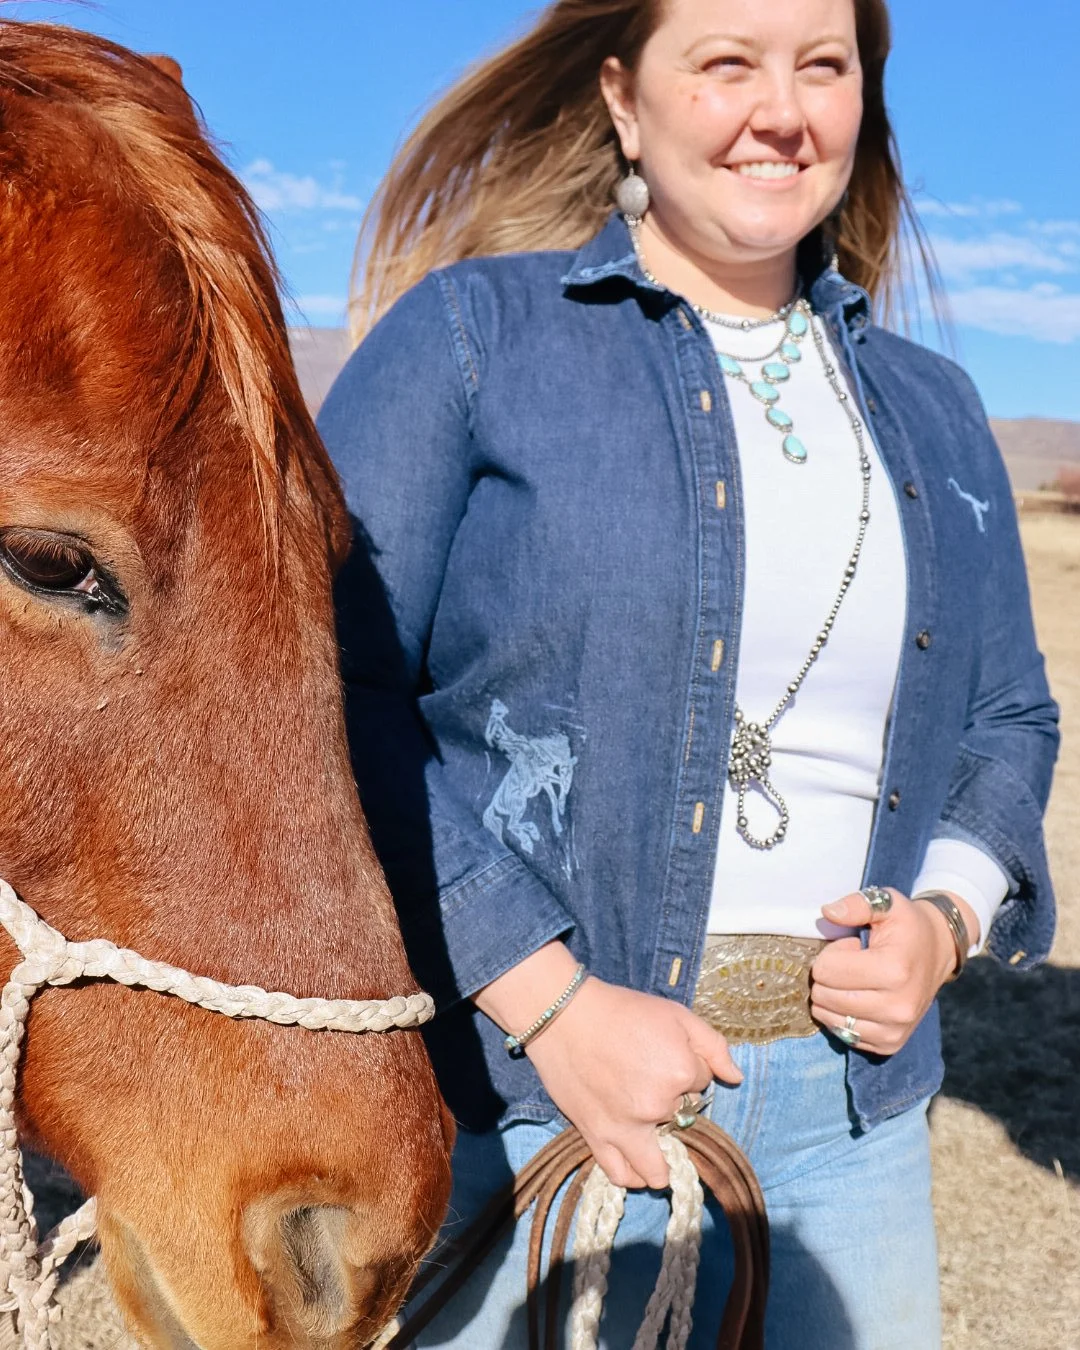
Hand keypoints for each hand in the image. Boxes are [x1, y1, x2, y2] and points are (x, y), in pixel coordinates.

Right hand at [526, 977, 741, 1188]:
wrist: (564, 1014)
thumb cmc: (621, 1010)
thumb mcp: (675, 1013)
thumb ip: (712, 1045)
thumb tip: (735, 1077)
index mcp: (681, 1071)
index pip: (703, 1082)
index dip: (688, 1066)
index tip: (665, 1053)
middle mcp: (657, 1105)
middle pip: (683, 1119)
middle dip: (674, 1104)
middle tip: (652, 1083)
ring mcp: (626, 1127)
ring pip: (657, 1170)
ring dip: (662, 1159)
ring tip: (654, 1139)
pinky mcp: (597, 1136)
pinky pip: (621, 1175)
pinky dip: (633, 1176)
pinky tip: (637, 1164)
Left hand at [810, 888, 977, 1055]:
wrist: (939, 951)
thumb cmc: (908, 926)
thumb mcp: (887, 903)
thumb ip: (857, 904)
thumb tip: (828, 913)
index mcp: (894, 970)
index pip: (825, 970)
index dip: (831, 953)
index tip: (852, 947)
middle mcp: (897, 1007)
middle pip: (824, 996)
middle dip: (828, 976)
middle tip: (852, 964)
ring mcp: (894, 1030)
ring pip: (829, 1018)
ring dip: (831, 997)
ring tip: (856, 981)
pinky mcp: (889, 1044)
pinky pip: (843, 1034)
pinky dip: (841, 1016)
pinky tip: (859, 999)